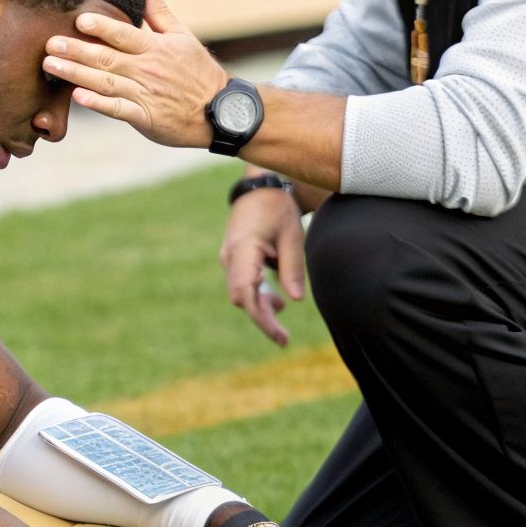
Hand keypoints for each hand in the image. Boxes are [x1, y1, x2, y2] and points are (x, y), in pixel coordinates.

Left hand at [43, 0, 230, 147]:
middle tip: (49, 44)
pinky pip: (119, 110)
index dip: (102, 26)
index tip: (79, 20)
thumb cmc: (197, 71)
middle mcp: (147, 69)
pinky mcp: (145, 117)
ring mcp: (145, 94)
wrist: (219, 110)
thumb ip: (158, 8)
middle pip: (107, 57)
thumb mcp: (181, 35)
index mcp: (155, 47)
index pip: (124, 33)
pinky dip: (99, 104)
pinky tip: (79, 97)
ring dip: (77, 74)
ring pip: (106, 82)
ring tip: (51, 66)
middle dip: (76, 50)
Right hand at [220, 185, 306, 345]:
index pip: (246, 293)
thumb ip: (292, 268)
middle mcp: (230, 257)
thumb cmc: (278, 208)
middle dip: (261, 319)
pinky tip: (276, 300)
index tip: (280, 335)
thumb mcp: (292, 235)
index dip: (262, 318)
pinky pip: (242, 284)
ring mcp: (229, 258)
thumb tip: (296, 301)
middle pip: (241, 298)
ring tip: (282, 316)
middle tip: (284, 339)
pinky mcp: (234, 259)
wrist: (260, 186)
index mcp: (243, 250)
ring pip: (241, 293)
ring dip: (260, 307)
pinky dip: (257, 295)